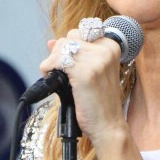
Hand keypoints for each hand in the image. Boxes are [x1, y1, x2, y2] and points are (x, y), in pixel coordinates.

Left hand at [40, 29, 125, 146]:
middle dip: (59, 55)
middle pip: (68, 38)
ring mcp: (96, 59)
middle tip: (65, 75)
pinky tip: (57, 84)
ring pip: (59, 48)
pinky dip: (48, 71)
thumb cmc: (99, 103)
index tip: (70, 64)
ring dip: (53, 64)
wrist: (108, 126)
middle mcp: (106, 49)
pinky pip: (55, 61)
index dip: (68, 48)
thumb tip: (52, 42)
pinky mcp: (85, 72)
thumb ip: (75, 54)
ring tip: (62, 80)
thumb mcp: (90, 73)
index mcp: (111, 46)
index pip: (78, 33)